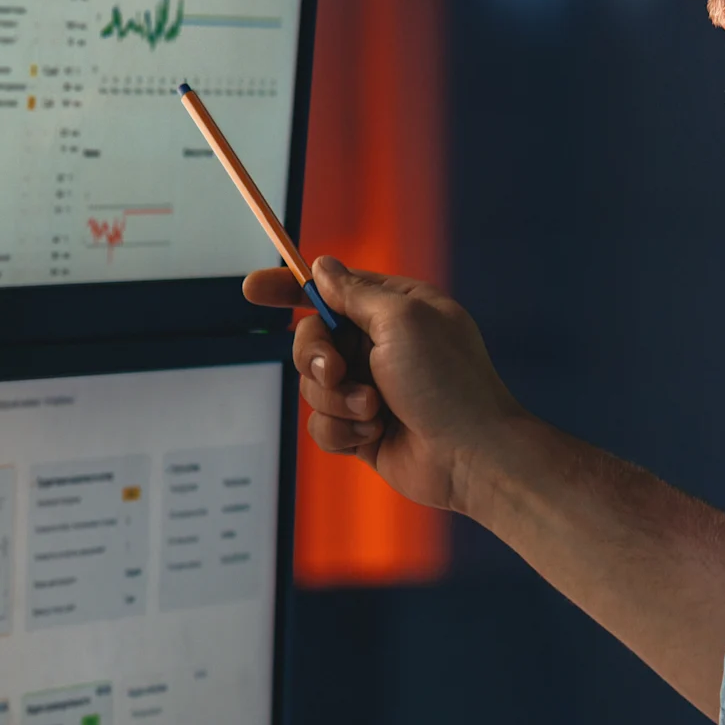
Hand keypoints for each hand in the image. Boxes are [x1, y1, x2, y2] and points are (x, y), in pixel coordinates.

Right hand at [242, 257, 525, 511]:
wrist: (471, 456)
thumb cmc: (448, 383)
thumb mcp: (401, 320)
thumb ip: (355, 294)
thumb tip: (323, 267)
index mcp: (396, 308)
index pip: (333, 289)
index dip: (289, 288)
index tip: (252, 288)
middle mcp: (382, 345)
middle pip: (311, 338)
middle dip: (316, 356)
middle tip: (336, 371)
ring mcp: (372, 387)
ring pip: (312, 386)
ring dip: (337, 400)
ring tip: (375, 409)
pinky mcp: (363, 428)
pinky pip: (322, 424)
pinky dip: (342, 431)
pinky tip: (373, 434)